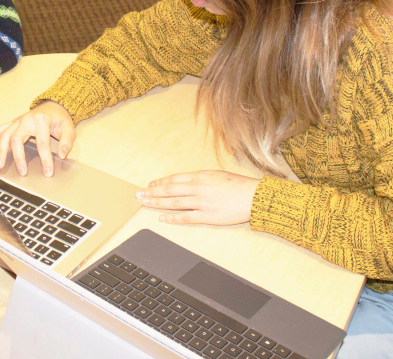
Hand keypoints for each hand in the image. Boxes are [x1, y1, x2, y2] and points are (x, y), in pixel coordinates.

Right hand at [0, 101, 75, 176]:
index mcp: (41, 121)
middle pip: (18, 139)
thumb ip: (67, 141)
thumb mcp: (69, 128)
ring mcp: (18, 121)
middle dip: (19, 157)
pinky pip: (0, 129)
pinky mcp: (13, 123)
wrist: (53, 105)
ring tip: (0, 165)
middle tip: (22, 172)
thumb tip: (62, 155)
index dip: (45, 159)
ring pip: (5, 135)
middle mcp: (27, 120)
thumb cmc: (60, 118)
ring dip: (1, 151)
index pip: (42, 143)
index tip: (47, 172)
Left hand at [136, 171, 260, 225]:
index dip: (160, 182)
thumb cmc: (238, 185)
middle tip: (139, 194)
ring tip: (145, 204)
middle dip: (152, 192)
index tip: (150, 185)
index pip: (174, 179)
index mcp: (200, 176)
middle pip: (169, 190)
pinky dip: (172, 218)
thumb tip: (187, 182)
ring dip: (157, 203)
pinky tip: (162, 217)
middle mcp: (198, 188)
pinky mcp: (207, 216)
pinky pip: (185, 218)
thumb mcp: (217, 175)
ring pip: (174, 203)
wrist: (253, 197)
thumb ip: (201, 179)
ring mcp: (201, 202)